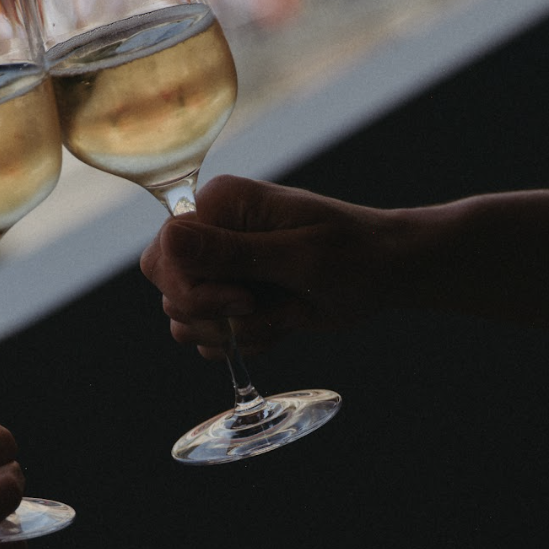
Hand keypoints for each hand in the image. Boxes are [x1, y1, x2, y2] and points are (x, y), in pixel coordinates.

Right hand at [140, 175, 393, 356]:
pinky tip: (281, 325)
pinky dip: (244, 343)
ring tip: (280, 315)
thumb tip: (170, 240)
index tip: (243, 298)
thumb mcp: (297, 256)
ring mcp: (220, 268)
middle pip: (167, 288)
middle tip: (260, 306)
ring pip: (183, 319)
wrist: (385, 274)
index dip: (194, 290)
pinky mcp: (232, 300)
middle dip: (212, 314)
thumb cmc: (353, 254)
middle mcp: (211, 233)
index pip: (163, 254)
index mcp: (219, 205)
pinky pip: (209, 338)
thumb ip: (232, 252)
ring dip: (232, 333)